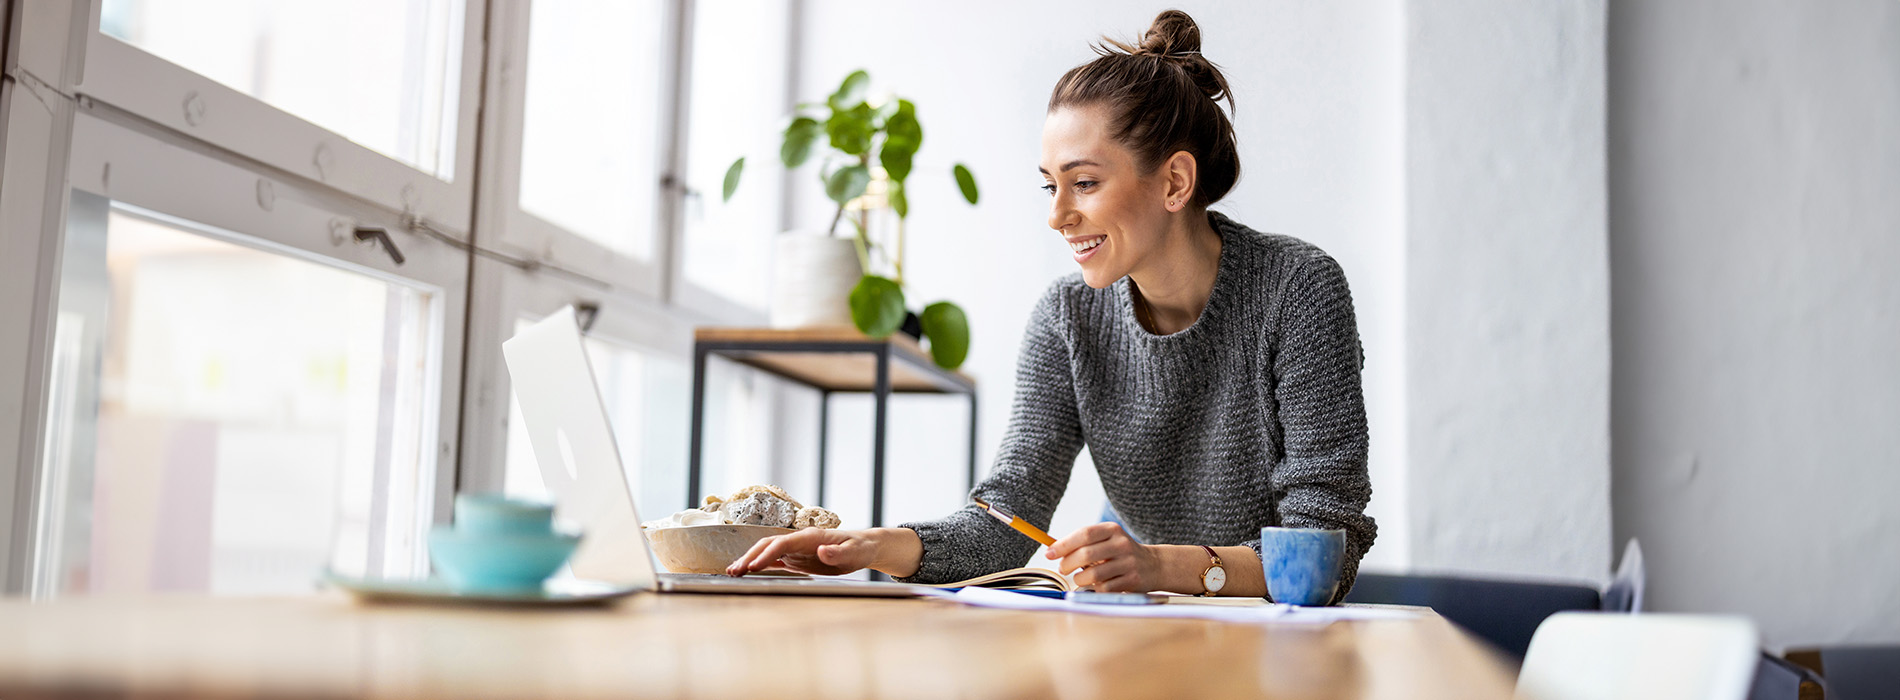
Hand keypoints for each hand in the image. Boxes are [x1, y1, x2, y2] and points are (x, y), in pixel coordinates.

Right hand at [726, 527, 918, 577]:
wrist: (864, 546)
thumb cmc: (860, 548)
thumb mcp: (854, 552)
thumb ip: (837, 552)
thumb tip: (822, 550)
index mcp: (810, 536)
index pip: (782, 543)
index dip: (767, 554)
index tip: (753, 567)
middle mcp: (799, 540)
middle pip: (768, 545)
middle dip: (750, 557)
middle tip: (734, 571)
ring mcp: (796, 549)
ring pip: (767, 552)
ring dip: (750, 560)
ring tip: (732, 572)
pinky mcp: (797, 558)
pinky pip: (774, 560)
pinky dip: (759, 565)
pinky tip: (747, 572)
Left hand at [1043, 522, 1164, 591]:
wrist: (1154, 565)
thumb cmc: (1119, 553)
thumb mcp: (1106, 540)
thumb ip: (1083, 543)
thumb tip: (1052, 550)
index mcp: (1112, 530)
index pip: (1084, 534)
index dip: (1063, 544)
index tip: (1049, 553)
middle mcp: (1121, 544)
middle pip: (1086, 554)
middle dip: (1067, 564)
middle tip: (1062, 569)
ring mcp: (1128, 563)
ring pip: (1093, 574)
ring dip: (1080, 579)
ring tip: (1080, 578)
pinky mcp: (1132, 580)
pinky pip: (1104, 588)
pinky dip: (1095, 589)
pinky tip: (1096, 585)